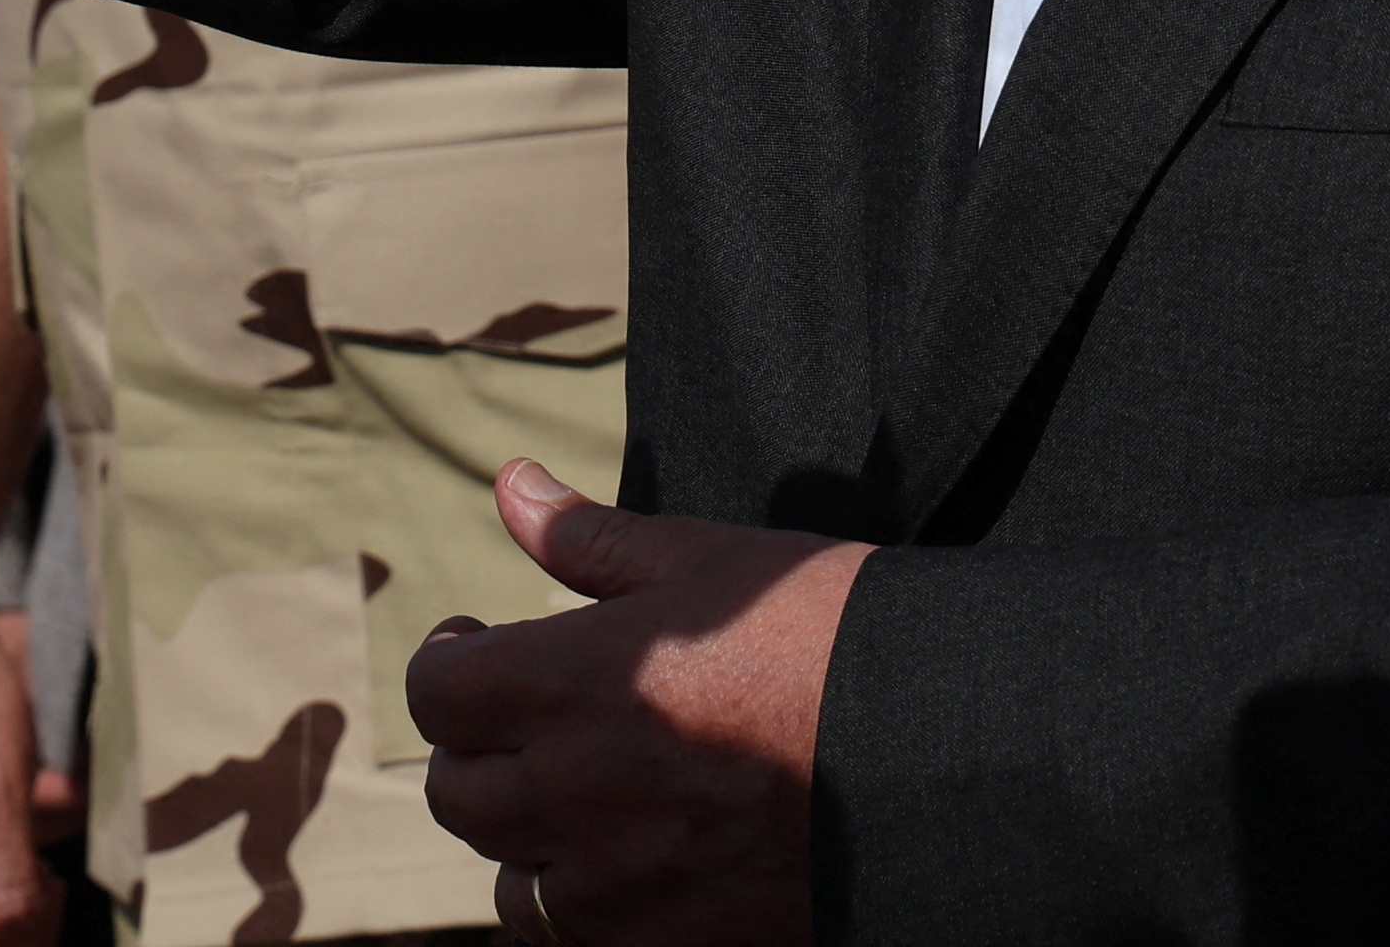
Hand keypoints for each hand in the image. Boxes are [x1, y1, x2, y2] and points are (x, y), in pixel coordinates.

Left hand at [408, 461, 862, 946]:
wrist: (950, 756)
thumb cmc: (830, 638)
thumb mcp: (711, 563)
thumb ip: (594, 540)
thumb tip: (512, 487)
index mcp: (573, 682)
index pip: (438, 695)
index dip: (449, 664)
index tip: (478, 646)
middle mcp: (575, 790)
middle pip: (458, 795)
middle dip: (478, 751)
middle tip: (526, 719)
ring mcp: (620, 883)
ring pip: (510, 881)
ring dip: (524, 841)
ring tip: (576, 798)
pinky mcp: (671, 941)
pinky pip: (575, 940)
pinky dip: (581, 906)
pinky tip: (625, 860)